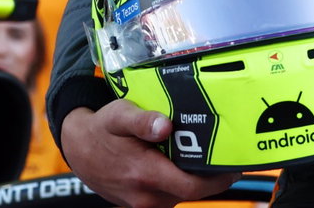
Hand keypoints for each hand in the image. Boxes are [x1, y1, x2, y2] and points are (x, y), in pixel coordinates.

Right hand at [59, 100, 236, 207]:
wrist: (77, 148)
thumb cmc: (102, 129)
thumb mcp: (119, 115)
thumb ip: (142, 121)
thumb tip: (165, 125)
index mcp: (144, 175)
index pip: (192, 187)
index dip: (219, 179)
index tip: (236, 164)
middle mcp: (145, 196)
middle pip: (193, 193)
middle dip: (214, 177)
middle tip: (230, 155)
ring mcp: (142, 202)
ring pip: (182, 195)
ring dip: (197, 178)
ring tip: (211, 154)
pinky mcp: (141, 202)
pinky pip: (170, 195)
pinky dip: (182, 181)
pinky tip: (187, 162)